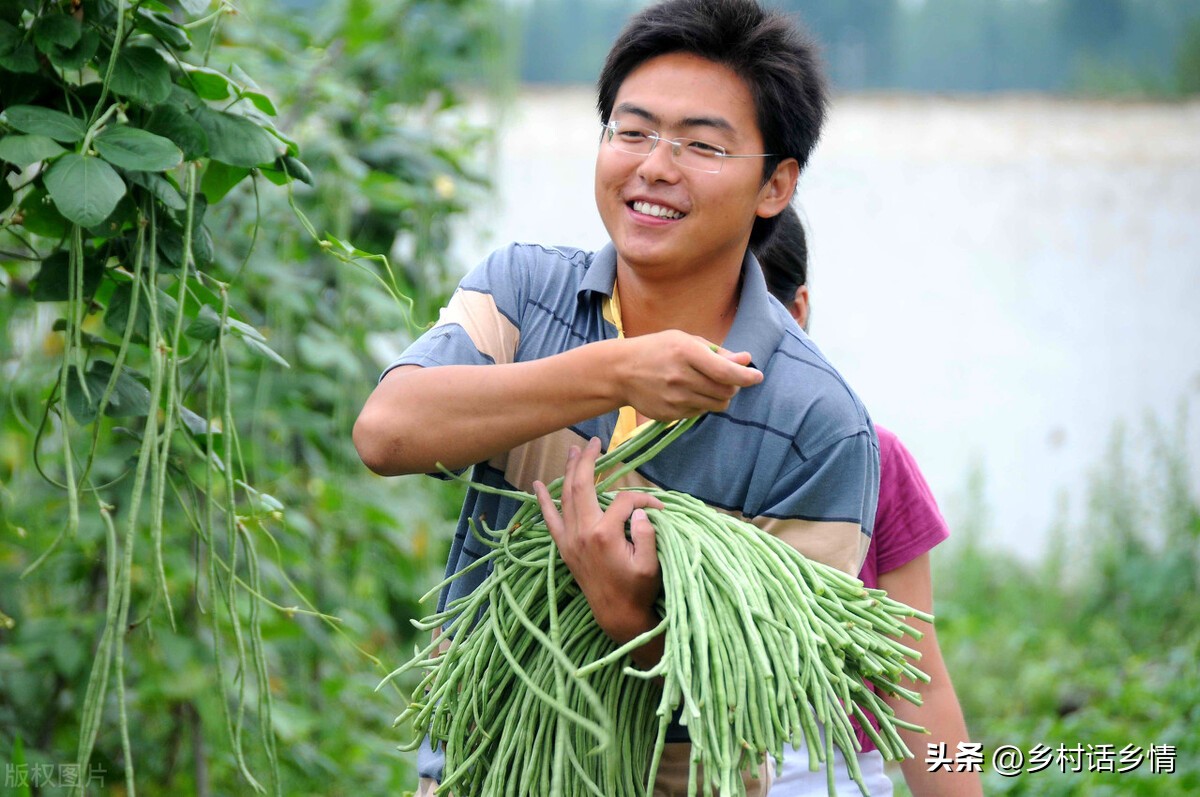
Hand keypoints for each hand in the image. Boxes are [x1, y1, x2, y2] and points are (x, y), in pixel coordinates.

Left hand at [533, 437, 664, 643]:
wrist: (618, 616)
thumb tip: (641, 510)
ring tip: (574, 451)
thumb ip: (647, 534)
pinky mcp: (565, 547)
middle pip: (583, 485)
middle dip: (589, 461)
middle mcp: (583, 532)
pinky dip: (543, 500)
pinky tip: (537, 485)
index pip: (624, 501)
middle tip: (595, 442)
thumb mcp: (651, 564)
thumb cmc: (639, 590)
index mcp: (605, 534)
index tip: (659, 508)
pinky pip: (550, 519)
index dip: (643, 500)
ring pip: (566, 496)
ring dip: (569, 471)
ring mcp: (570, 539)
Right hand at [618, 330, 762, 420]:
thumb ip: (717, 352)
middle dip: (733, 386)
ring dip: (719, 396)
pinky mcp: (670, 414)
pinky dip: (701, 404)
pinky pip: (699, 413)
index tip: (757, 377)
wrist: (620, 372)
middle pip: (725, 391)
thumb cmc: (656, 350)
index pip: (726, 372)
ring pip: (716, 405)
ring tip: (705, 384)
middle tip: (727, 379)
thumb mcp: (684, 340)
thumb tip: (746, 360)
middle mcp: (681, 377)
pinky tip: (687, 393)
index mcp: (686, 352)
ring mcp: (675, 399)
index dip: (746, 377)